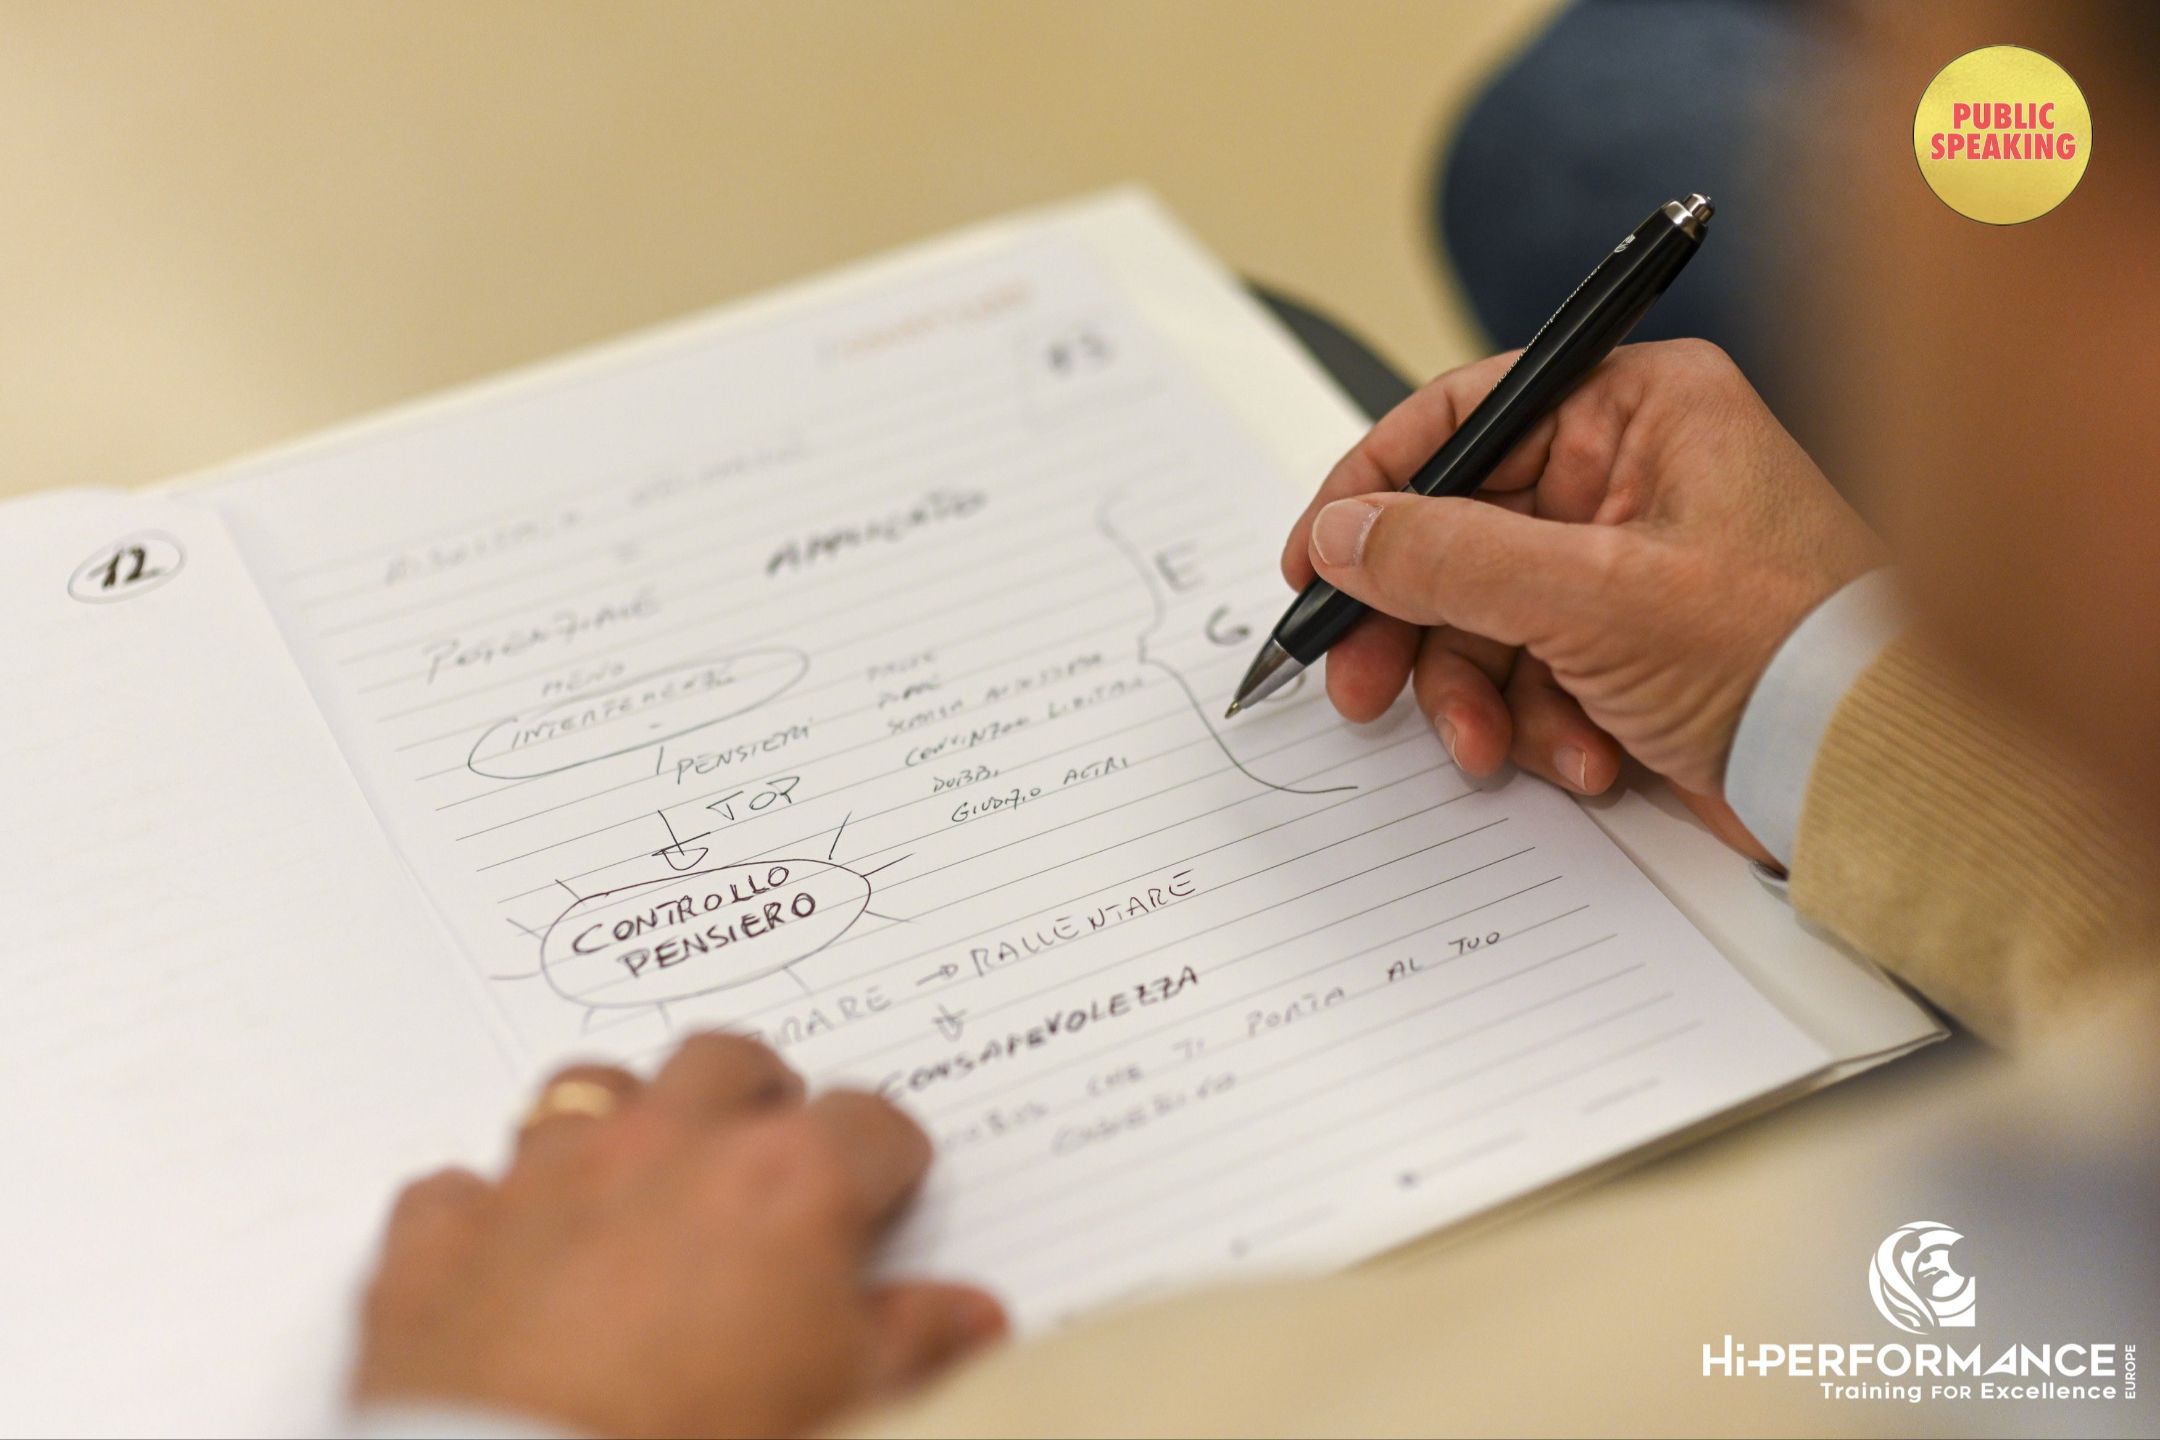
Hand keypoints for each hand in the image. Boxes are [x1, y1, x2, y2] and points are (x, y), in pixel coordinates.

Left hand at [350, 1033, 1004, 1438]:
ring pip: (586, 1092)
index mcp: (785, 1184)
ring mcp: (541, 1182)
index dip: (886, 1156)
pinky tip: (508, 1256)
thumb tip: (971, 1315)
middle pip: (724, 1063)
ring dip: (621, 1122)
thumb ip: (914, 1346)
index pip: (868, 1122)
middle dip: (755, 1092)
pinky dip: (489, 1214)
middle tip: (770, 1143)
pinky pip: (461, 1188)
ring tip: (641, 1178)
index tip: (889, 1184)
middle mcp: (663, 1150)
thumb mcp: (847, 1411)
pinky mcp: (437, 1242)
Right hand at [1284, 340, 1883, 854]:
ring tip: (1492, 746)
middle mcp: (1630, 473)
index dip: (1374, 486)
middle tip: (1359, 683)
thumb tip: (1343, 532)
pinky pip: (1531, 671)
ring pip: (1483, 616)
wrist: (1880, 777)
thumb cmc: (1791, 654)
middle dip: (1413, 622)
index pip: (1465, 414)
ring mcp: (1628, 562)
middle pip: (1458, 530)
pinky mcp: (1630, 644)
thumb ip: (1450, 556)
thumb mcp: (1595, 595)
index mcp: (1639, 409)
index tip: (1314, 557)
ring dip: (1475, 693)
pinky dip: (1536, 723)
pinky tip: (1580, 756)